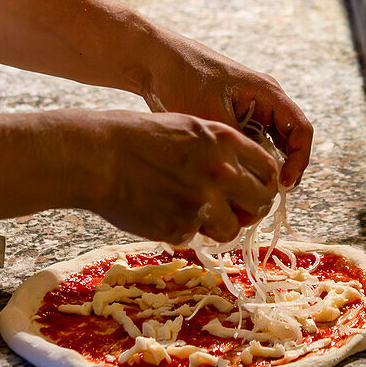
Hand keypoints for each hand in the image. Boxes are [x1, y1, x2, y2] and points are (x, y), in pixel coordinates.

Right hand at [86, 110, 278, 244]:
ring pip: (232, 228)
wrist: (97, 156)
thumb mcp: (189, 129)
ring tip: (191, 210)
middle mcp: (220, 172)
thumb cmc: (137, 137)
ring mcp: (202, 203)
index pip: (268, 171)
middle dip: (250, 209)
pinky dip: (183, 229)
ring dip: (218, 225)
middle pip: (260, 202)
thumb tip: (243, 176)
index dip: (263, 185)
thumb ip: (220, 150)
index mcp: (224, 141)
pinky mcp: (180, 228)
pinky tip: (161, 210)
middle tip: (235, 211)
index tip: (254, 191)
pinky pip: (196, 237)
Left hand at [140, 28, 313, 188]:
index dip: (299, 160)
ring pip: (268, 145)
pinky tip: (232, 178)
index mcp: (267, 92)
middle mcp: (264, 100)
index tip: (283, 184)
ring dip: (262, 167)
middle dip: (282, 169)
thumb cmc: (183, 79)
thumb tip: (252, 180)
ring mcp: (249, 109)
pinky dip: (246, 161)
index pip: (301, 130)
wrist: (154, 62)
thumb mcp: (211, 117)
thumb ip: (237, 146)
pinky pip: (249, 143)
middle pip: (289, 141)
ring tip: (247, 191)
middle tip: (265, 196)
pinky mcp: (232, 117)